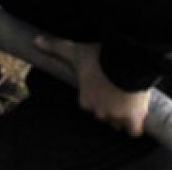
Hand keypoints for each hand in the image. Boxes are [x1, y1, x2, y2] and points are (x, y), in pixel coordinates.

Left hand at [35, 36, 149, 137]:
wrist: (125, 64)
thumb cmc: (99, 58)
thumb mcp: (74, 51)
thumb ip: (55, 47)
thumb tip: (35, 40)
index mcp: (85, 99)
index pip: (86, 105)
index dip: (92, 98)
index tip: (98, 89)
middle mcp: (99, 111)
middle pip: (101, 115)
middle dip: (106, 107)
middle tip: (112, 95)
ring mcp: (117, 116)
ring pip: (116, 123)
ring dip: (120, 117)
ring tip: (125, 105)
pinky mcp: (134, 118)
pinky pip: (133, 130)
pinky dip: (134, 126)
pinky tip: (136, 119)